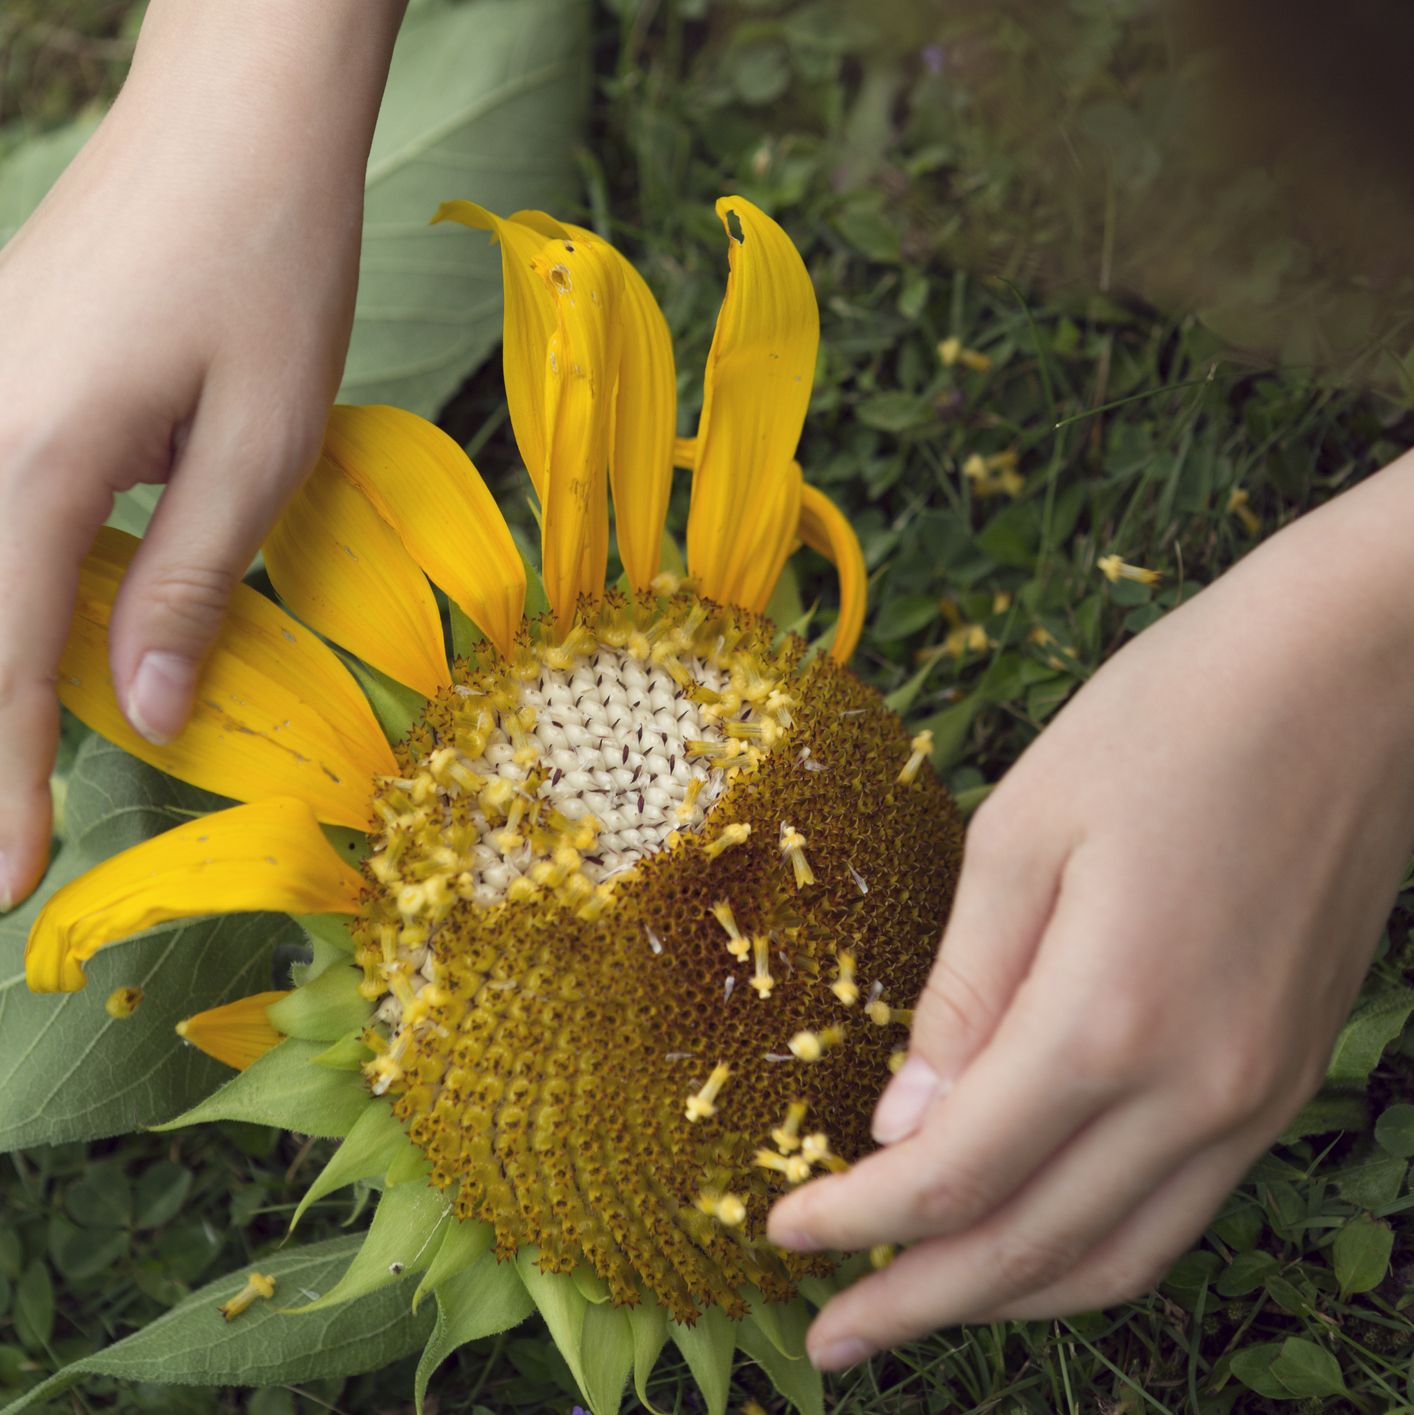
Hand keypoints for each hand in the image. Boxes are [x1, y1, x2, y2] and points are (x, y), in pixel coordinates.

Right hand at [0, 1, 403, 906]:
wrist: (235, 123)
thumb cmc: (271, 270)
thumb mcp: (264, 445)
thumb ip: (196, 585)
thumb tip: (148, 718)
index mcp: (36, 456)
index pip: (0, 661)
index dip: (0, 782)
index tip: (2, 883)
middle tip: (2, 842)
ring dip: (0, 663)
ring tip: (26, 757)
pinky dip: (9, 589)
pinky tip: (52, 629)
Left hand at [768, 453, 1413, 1368]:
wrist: (1346, 679)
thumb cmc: (1166, 725)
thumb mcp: (1020, 836)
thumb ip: (962, 997)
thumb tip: (904, 1125)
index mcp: (1110, 1020)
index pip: (955, 1177)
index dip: (857, 1221)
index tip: (781, 1237)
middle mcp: (1197, 1089)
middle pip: (1031, 1248)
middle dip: (917, 1300)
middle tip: (830, 1340)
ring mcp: (1257, 1093)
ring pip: (1115, 1254)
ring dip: (1007, 1297)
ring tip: (918, 1307)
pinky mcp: (1283, 1073)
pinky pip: (1177, 1210)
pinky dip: (1089, 1250)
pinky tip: (1032, 1242)